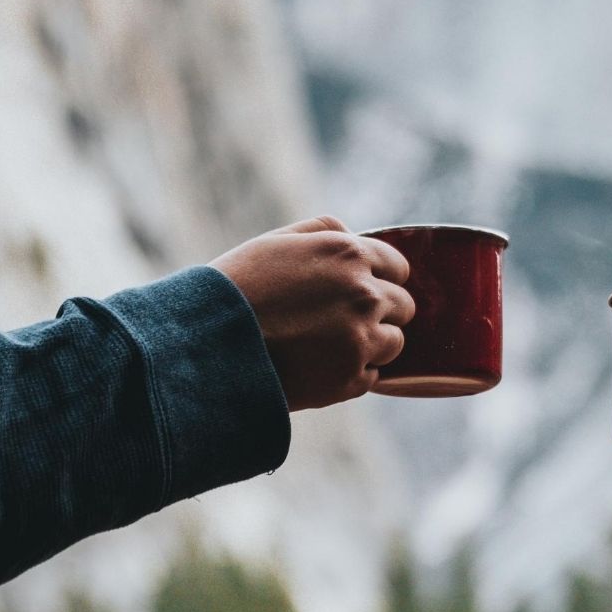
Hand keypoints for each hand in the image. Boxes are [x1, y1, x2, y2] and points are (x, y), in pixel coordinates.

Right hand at [213, 216, 414, 410]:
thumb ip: (325, 231)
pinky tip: (319, 366)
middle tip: (344, 319)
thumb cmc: (236, 288)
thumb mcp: (277, 241)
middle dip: (382, 311)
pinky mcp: (350, 380)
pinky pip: (372, 376)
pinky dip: (353, 373)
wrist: (207, 346)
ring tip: (331, 344)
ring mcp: (361, 340)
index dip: (382, 278)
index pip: (398, 267)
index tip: (364, 288)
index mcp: (349, 255)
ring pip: (394, 343)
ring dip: (372, 343)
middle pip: (403, 306)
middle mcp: (365, 295)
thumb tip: (357, 237)